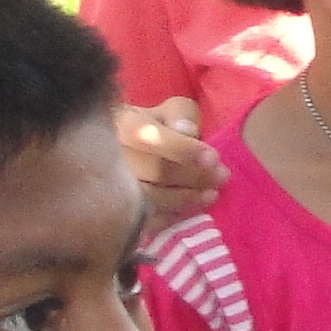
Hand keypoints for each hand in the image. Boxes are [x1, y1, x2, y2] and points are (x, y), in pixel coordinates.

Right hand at [116, 100, 218, 229]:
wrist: (128, 150)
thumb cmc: (157, 126)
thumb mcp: (171, 110)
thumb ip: (180, 115)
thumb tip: (186, 131)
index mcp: (122, 124)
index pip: (149, 137)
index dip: (183, 149)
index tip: (213, 158)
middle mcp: (109, 156)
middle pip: (153, 171)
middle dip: (193, 176)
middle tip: (222, 176)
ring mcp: (109, 186)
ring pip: (149, 198)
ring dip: (185, 198)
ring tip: (212, 194)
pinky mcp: (117, 212)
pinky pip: (143, 220)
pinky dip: (171, 217)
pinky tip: (192, 210)